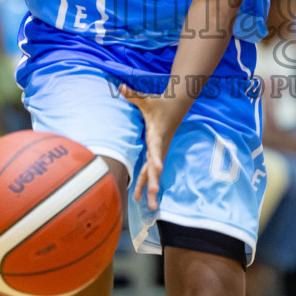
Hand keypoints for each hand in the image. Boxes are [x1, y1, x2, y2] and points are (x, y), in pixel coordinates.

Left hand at [121, 85, 177, 211]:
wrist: (176, 106)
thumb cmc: (159, 104)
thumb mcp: (146, 100)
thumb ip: (133, 95)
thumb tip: (120, 87)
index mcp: (156, 135)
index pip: (156, 149)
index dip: (156, 158)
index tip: (157, 168)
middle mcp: (159, 147)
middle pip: (155, 168)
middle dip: (153, 183)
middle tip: (152, 198)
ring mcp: (159, 152)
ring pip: (154, 173)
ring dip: (151, 189)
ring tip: (149, 207)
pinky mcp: (157, 154)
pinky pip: (151, 171)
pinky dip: (148, 183)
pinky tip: (143, 196)